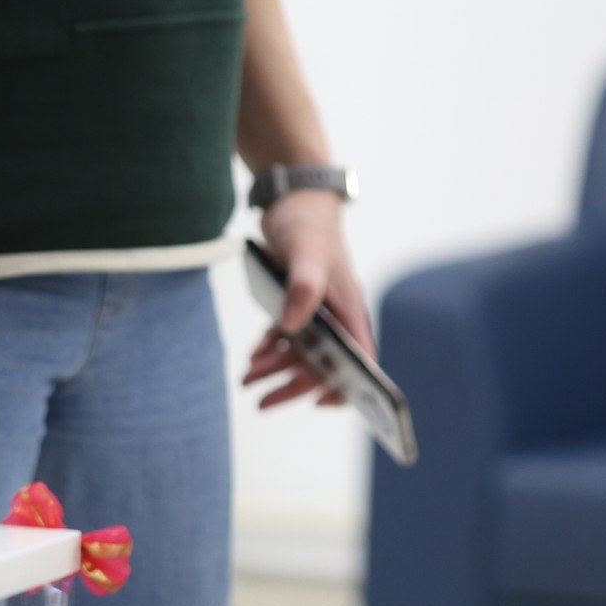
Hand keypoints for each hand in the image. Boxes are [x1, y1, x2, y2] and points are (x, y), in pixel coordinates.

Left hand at [242, 190, 375, 410]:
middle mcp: (338, 317)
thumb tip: (294, 327)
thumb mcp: (305, 254)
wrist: (294, 202)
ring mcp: (318, 313)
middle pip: (323, 364)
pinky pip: (286, 338)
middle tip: (260, 403)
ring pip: (301, 354)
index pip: (359, 359)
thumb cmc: (307, 225)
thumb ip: (303, 287)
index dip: (347, 386)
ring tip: (245, 381)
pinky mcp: (298, 306)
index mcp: (350, 310)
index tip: (321, 404)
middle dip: (293, 386)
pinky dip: (268, 351)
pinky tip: (252, 358)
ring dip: (274, 371)